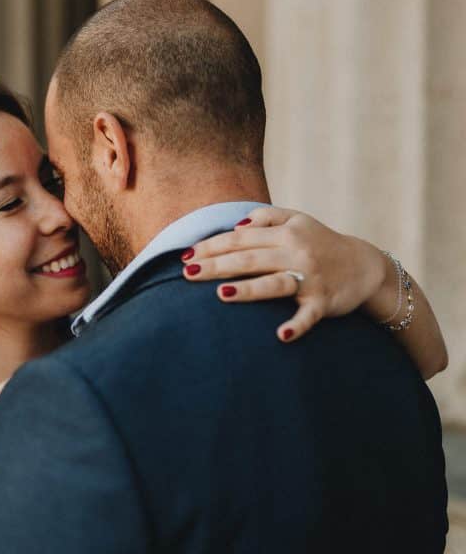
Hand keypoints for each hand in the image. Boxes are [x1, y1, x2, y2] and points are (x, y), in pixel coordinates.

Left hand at [181, 206, 387, 342]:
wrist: (366, 265)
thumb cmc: (320, 242)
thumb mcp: (298, 220)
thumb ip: (266, 217)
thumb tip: (236, 224)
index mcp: (286, 233)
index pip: (241, 238)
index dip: (212, 246)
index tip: (186, 255)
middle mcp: (296, 252)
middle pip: (250, 259)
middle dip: (217, 266)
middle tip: (187, 273)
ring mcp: (310, 278)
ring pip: (274, 283)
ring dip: (249, 289)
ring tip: (221, 294)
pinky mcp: (323, 302)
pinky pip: (307, 315)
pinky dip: (296, 326)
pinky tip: (280, 336)